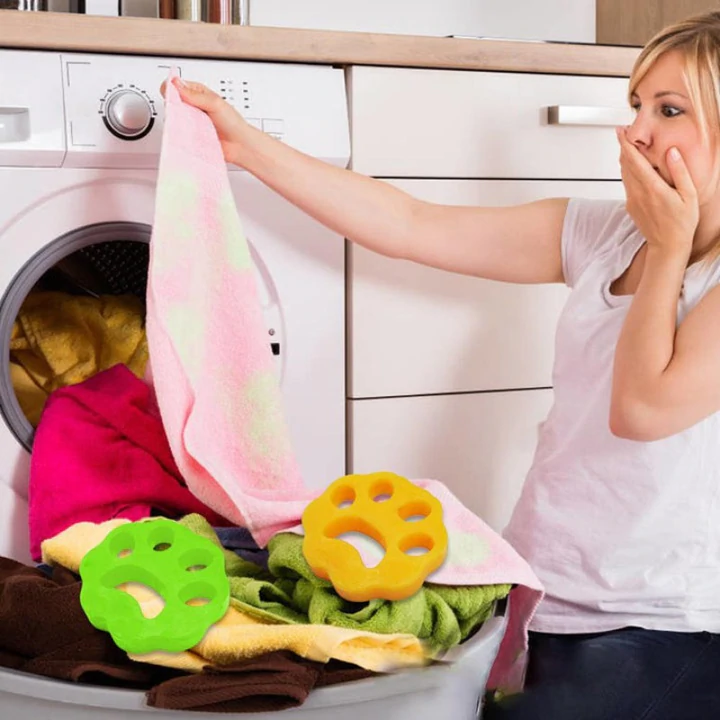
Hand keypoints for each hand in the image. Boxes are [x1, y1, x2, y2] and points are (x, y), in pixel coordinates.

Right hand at [160, 77, 249, 163]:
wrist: (240, 146)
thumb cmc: (233, 123)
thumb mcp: (215, 103)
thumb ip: (196, 95)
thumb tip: (176, 84)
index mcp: (198, 93)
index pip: (177, 85)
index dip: (171, 88)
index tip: (170, 94)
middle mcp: (193, 106)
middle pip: (173, 102)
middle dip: (173, 106)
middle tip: (180, 111)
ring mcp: (191, 121)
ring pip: (174, 118)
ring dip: (176, 120)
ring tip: (186, 123)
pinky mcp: (190, 135)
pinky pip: (180, 133)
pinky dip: (180, 133)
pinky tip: (185, 134)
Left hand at [616, 126, 697, 258]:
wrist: (667, 246)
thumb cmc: (681, 223)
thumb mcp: (688, 195)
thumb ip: (679, 172)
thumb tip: (672, 152)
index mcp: (653, 188)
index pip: (635, 161)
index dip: (626, 144)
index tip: (621, 132)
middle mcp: (638, 194)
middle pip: (625, 165)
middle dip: (623, 147)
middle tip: (623, 133)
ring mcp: (632, 201)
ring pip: (624, 175)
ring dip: (624, 159)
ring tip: (627, 146)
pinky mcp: (630, 207)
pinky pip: (627, 185)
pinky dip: (627, 172)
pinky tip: (633, 168)